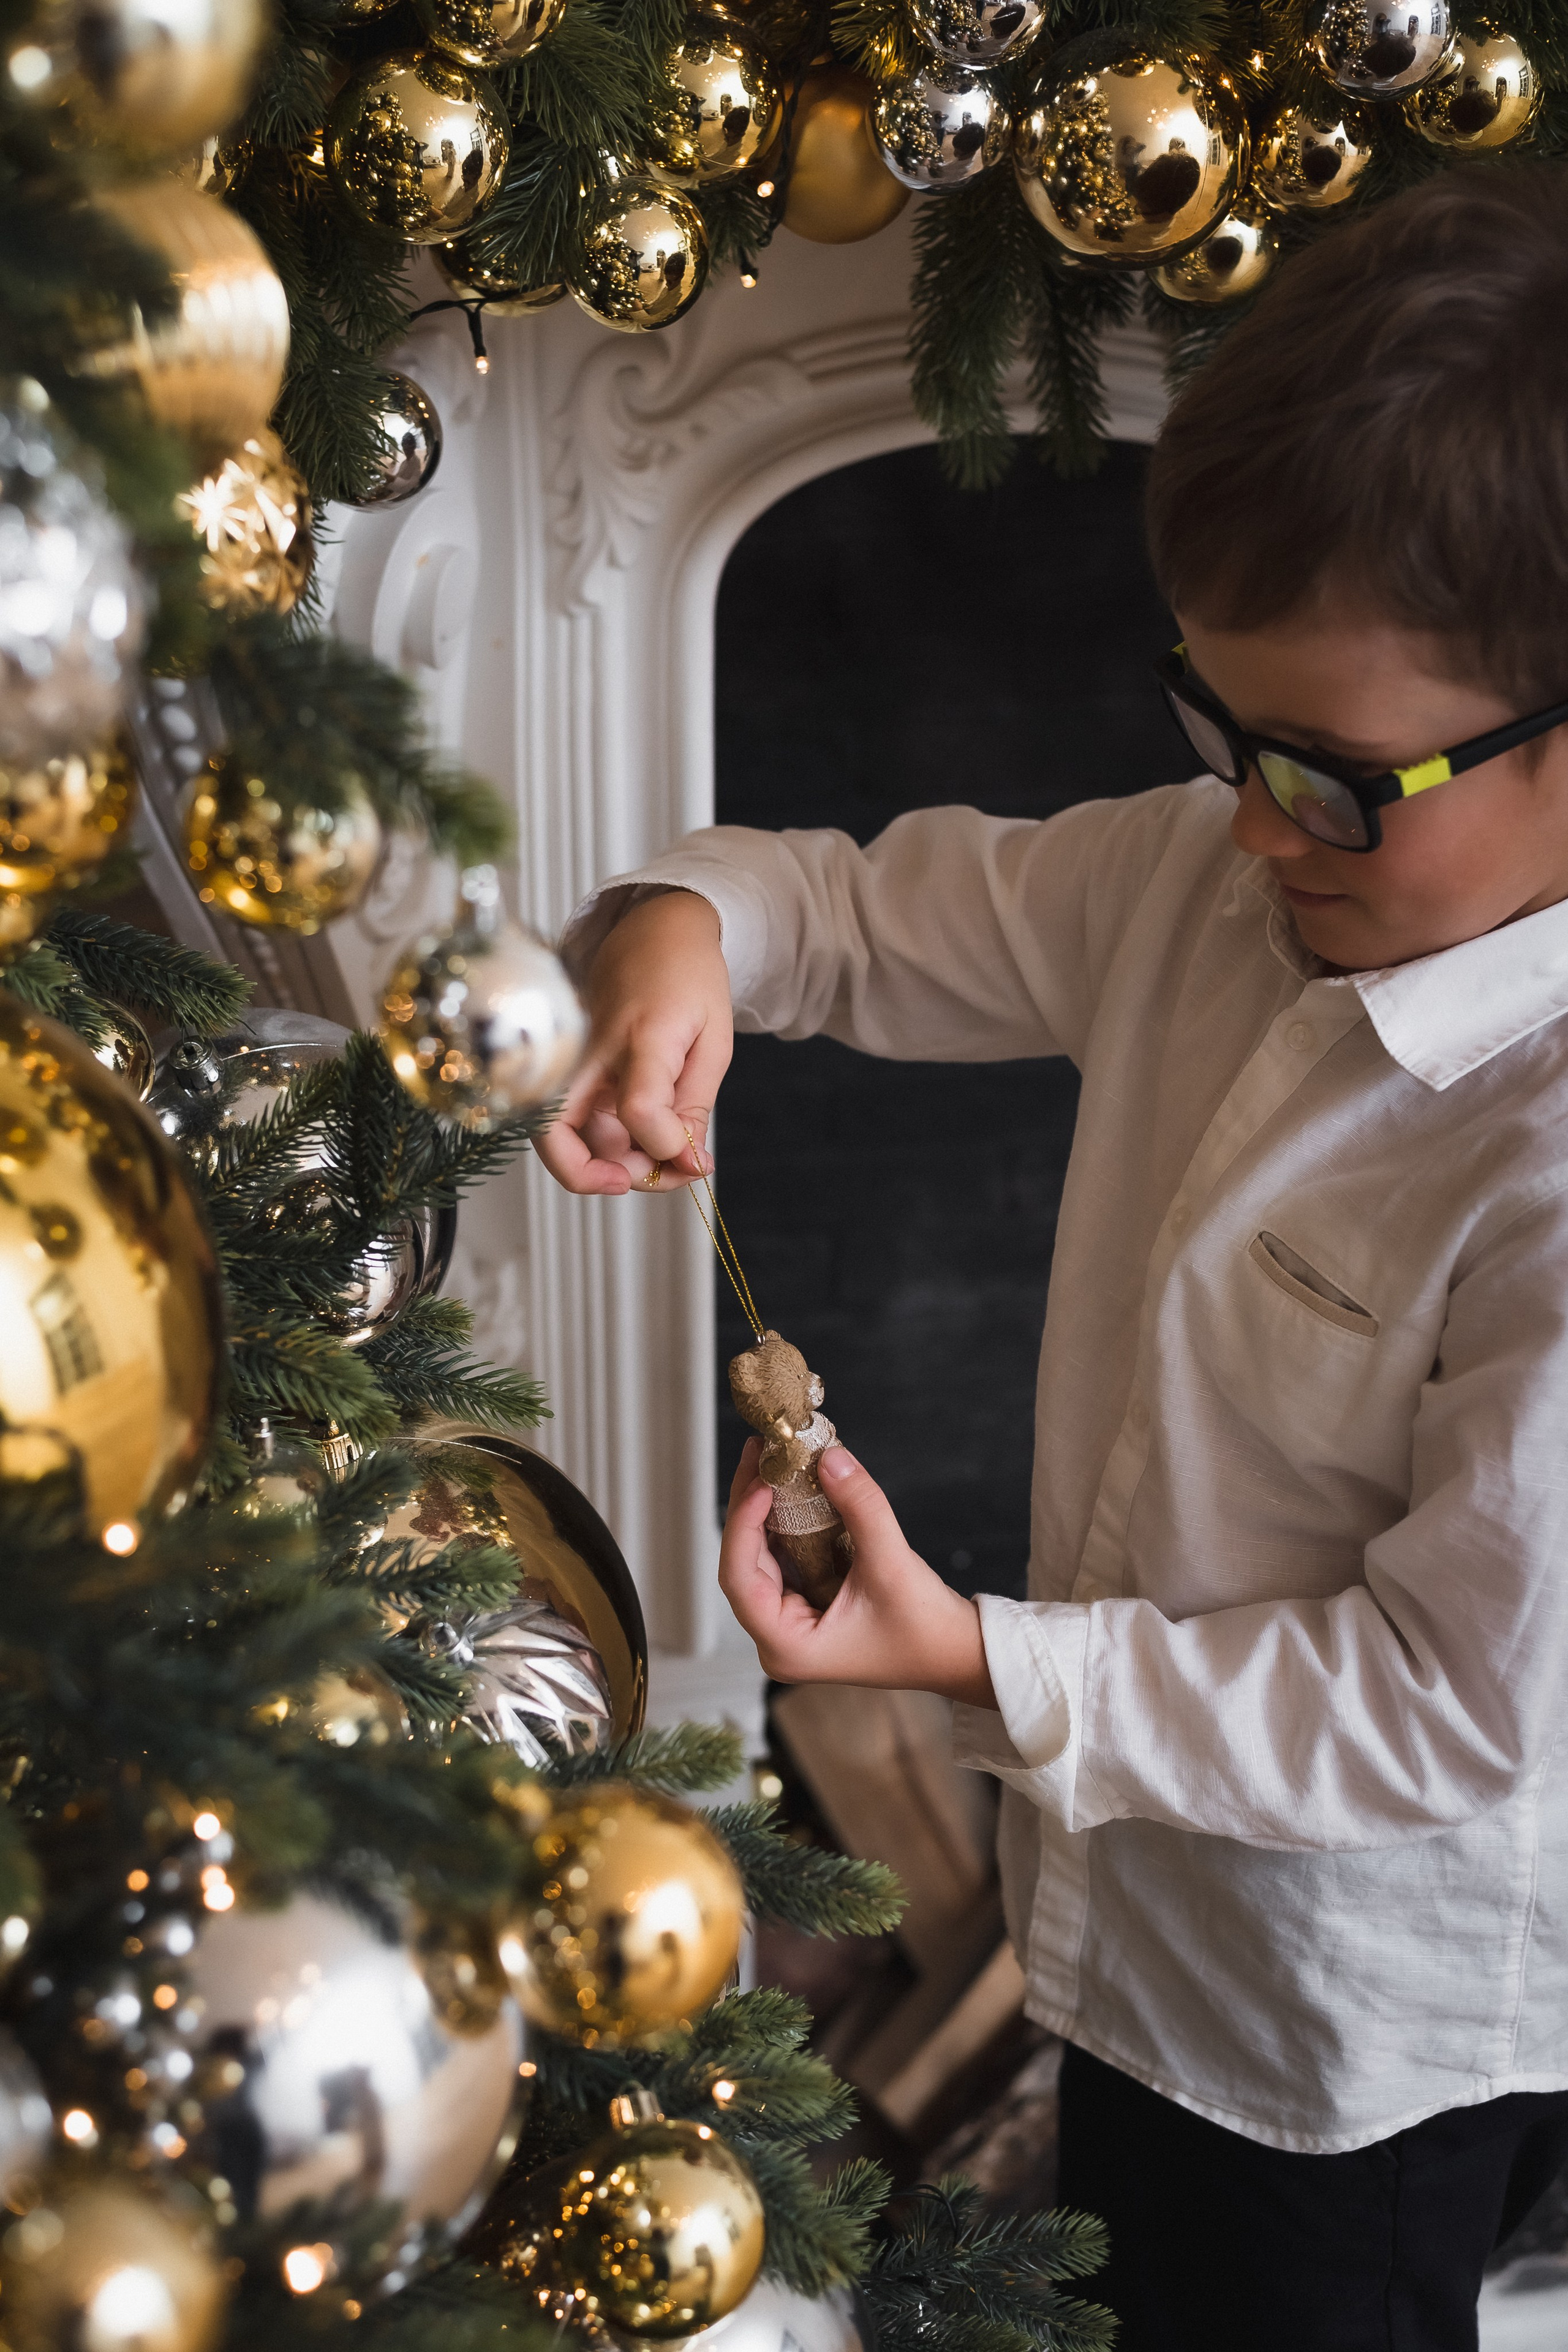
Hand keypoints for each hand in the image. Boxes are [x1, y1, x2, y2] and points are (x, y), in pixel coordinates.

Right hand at [536, 890, 731, 1195]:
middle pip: (561, 1139)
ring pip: (558, 1138)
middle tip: (665, 1172)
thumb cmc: (688, 980)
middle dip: (613, 1178)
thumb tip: (688, 1165)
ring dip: (604, 1166)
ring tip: (654, 1155)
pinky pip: (563, 1121)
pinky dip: (593, 1145)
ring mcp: (568, 1058)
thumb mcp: (713, 1045)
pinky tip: (631, 1139)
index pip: (640, 1111)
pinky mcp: (560, 1065)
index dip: (668, 1147)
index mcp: (643, 1036)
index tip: (696, 1154)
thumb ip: (694, 1109)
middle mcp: (592, 1051)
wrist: (655, 928)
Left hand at [718, 1440, 996, 1707]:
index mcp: (786, 1646)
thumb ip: (859, 1507)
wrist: (955, 1653)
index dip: (743, 1524)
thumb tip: (829, 1458)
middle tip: (761, 1455)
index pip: (739, 1578)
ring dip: (765, 1510)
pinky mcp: (807, 1604)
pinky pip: (785, 1558)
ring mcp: (791, 1622)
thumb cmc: (925, 1632)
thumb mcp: (891, 1564)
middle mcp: (779, 1638)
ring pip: (761, 1557)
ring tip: (771, 1462)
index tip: (760, 1481)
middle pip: (744, 1562)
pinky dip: (787, 1522)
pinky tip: (791, 1488)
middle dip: (749, 1506)